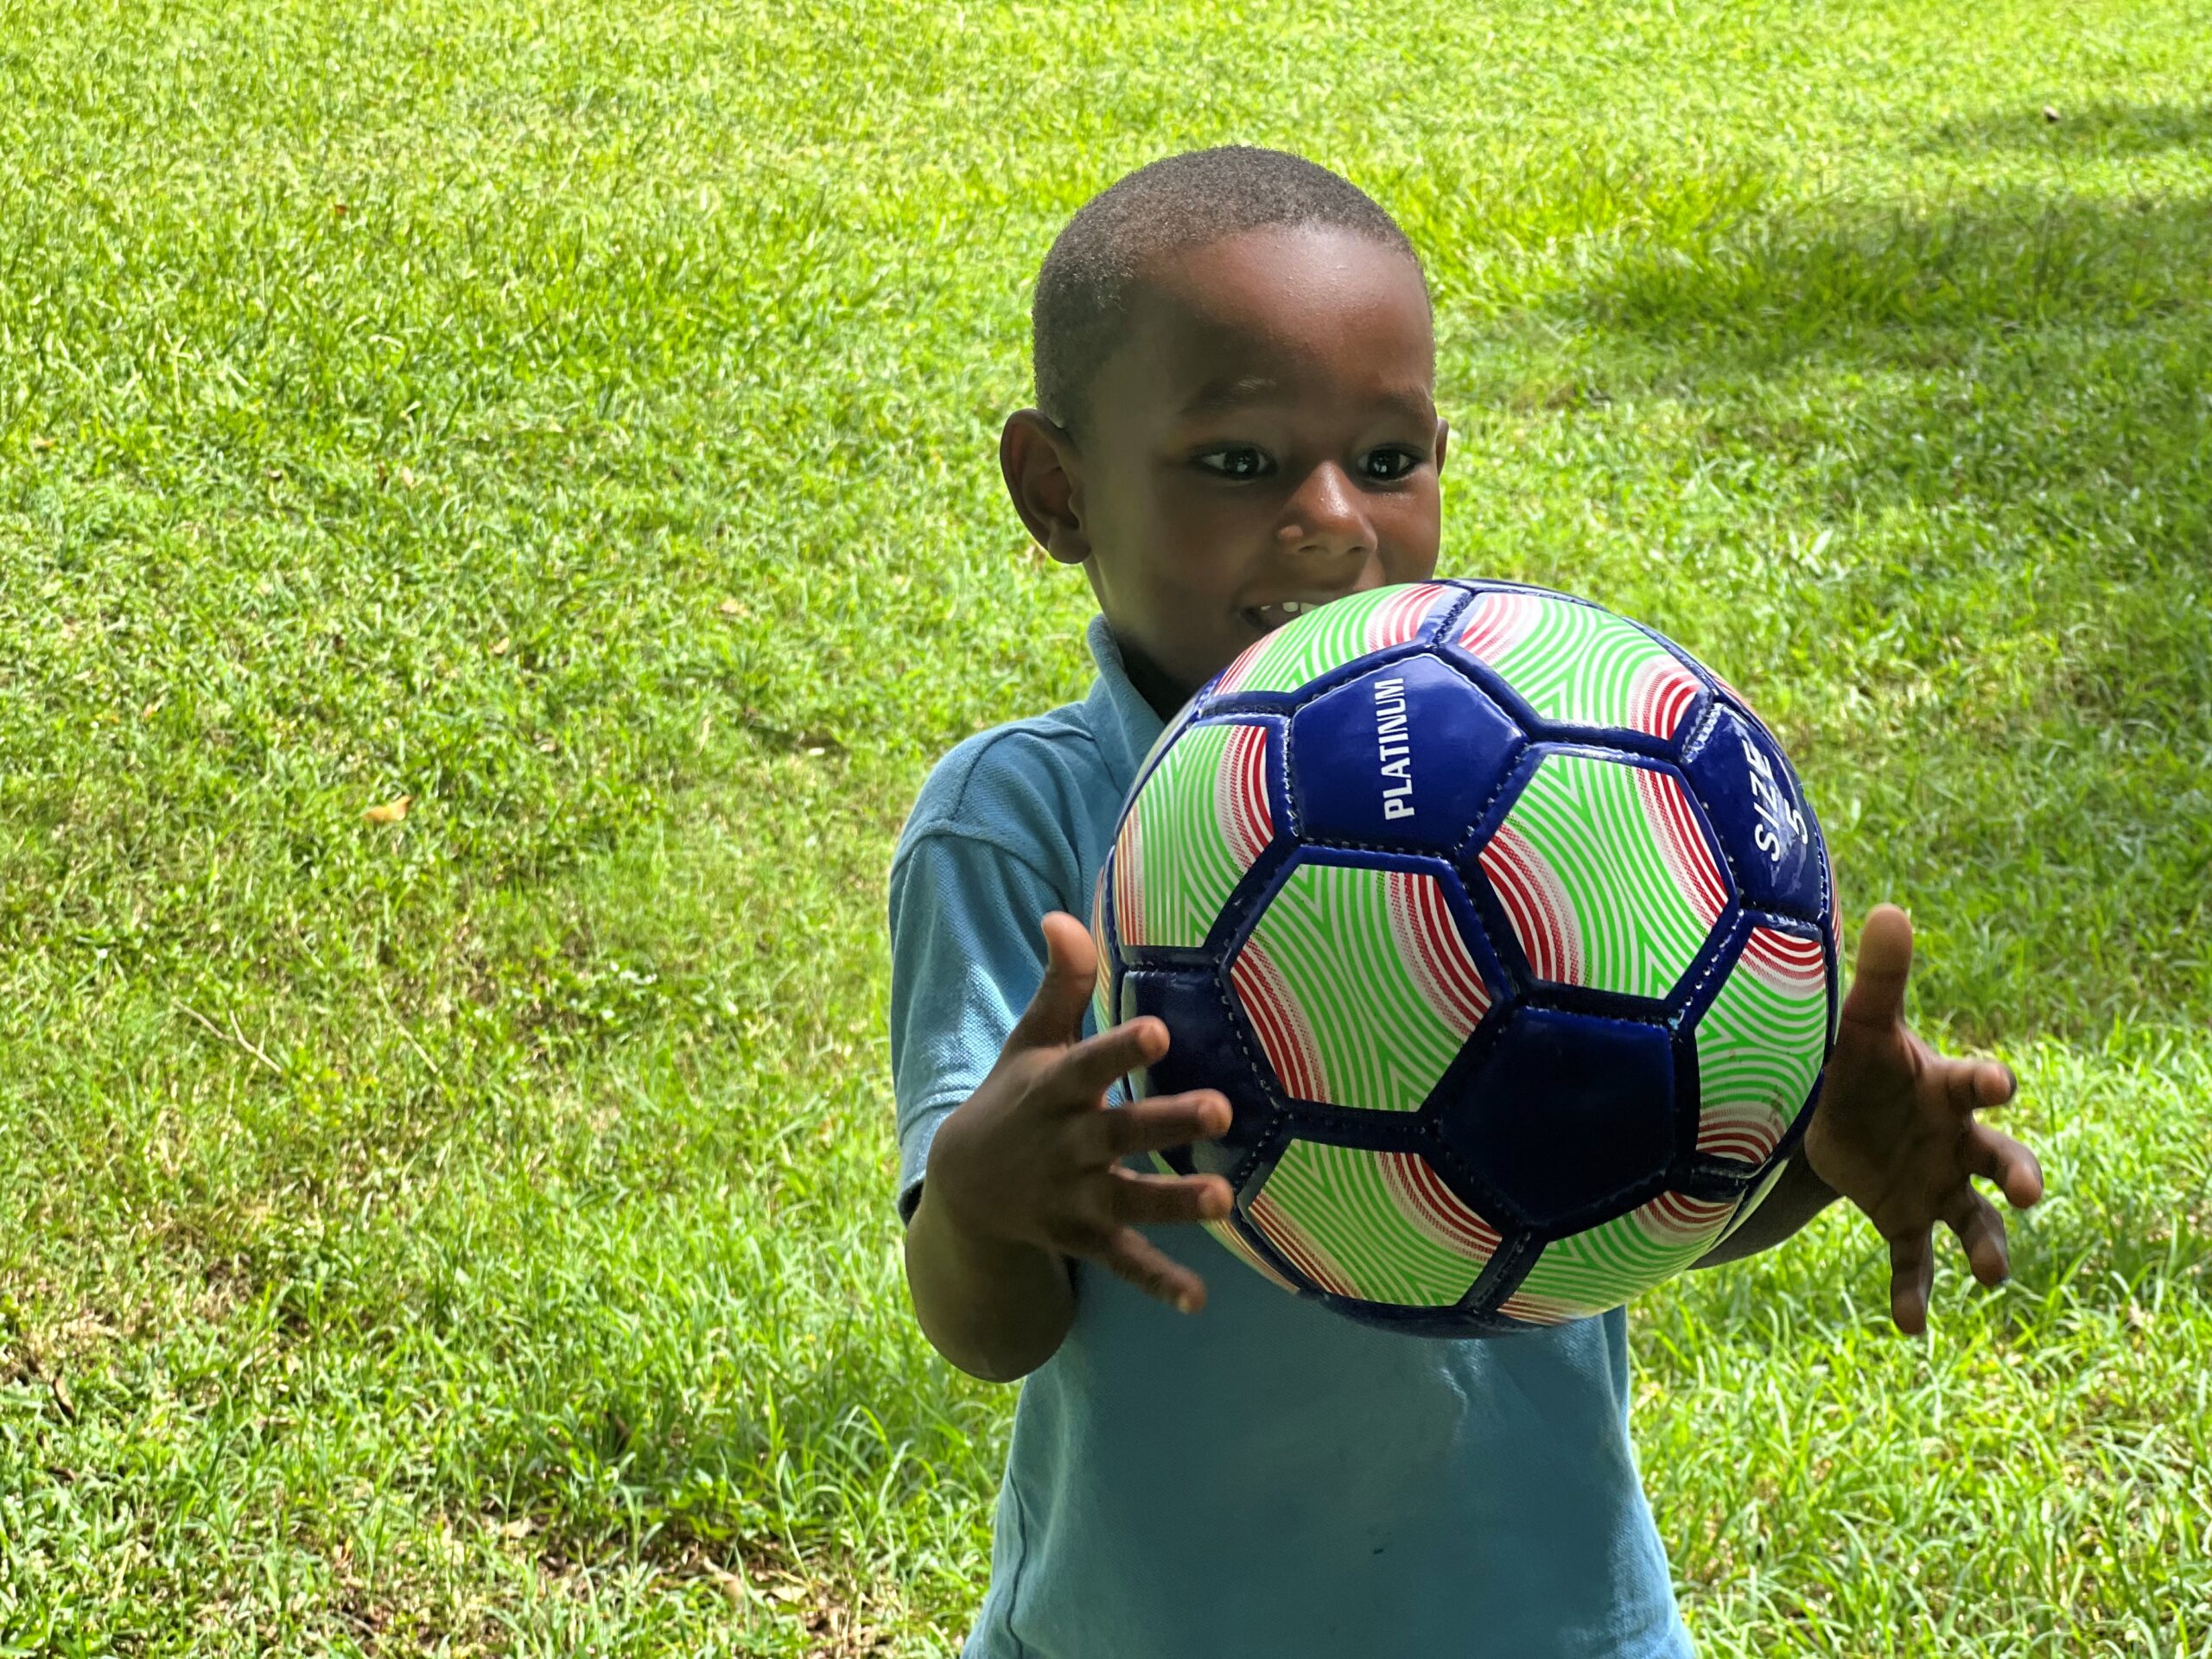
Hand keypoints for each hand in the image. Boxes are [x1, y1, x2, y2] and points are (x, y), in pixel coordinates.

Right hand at [925, 912, 1234, 1312]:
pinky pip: (1123, 1261)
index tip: (1158, 1032)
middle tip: (1223, 1111)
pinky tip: (1197, 1299)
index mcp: (1056, 1089)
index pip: (1090, 1065)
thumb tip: (1063, 916)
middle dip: (1169, 1123)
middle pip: (1122, 1133)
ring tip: (1226, 1200)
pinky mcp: (1085, 1236)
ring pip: (1132, 1200)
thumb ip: (1061, 983)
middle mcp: (1067, 1144)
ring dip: (1176, 1202)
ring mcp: (1075, 1196)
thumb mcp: (1029, 1041)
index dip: (1121, 1050)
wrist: (964, 1187)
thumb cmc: (1015, 1097)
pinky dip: (1157, 1282)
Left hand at [1803, 904, 2044, 1333]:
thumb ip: (1879, 978)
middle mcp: (1955, 1141)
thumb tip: (1889, 909)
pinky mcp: (1903, 1219)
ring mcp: (1935, 1184)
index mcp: (1947, 1087)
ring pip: (1974, 1221)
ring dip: (1989, 1247)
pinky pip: (1914, 1260)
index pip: (1976, 1082)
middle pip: (2001, 1158)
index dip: (1989, 1081)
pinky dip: (1914, 1292)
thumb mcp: (1859, 1024)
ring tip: (1994, 1275)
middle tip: (2031, 1190)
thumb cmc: (1856, 1060)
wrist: (1829, 1109)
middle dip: (2020, 1172)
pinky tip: (1909, 1326)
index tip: (2001, 1083)